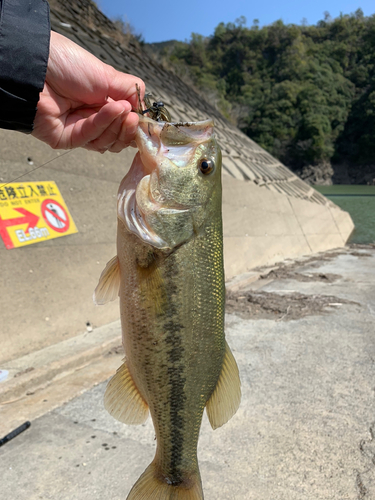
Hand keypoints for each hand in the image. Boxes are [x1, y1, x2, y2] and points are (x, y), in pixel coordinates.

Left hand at [32, 31, 144, 151]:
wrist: (37, 67)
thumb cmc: (69, 65)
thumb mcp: (107, 75)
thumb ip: (130, 92)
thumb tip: (144, 108)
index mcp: (101, 105)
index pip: (124, 125)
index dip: (135, 125)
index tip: (144, 121)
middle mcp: (91, 120)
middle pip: (118, 138)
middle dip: (128, 129)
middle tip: (133, 117)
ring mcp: (79, 131)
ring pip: (106, 141)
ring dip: (116, 125)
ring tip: (122, 109)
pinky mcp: (67, 140)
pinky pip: (90, 136)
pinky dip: (102, 123)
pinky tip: (111, 109)